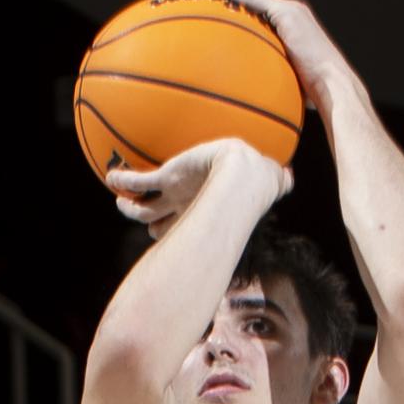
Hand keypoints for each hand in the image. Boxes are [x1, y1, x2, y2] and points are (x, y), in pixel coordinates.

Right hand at [100, 133, 285, 232]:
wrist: (242, 173)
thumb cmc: (259, 178)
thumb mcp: (273, 178)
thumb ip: (281, 180)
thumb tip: (291, 176)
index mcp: (207, 212)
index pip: (187, 226)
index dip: (178, 230)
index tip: (169, 230)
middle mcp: (187, 208)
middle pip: (162, 224)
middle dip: (155, 225)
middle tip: (147, 220)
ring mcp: (174, 195)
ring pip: (143, 210)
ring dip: (131, 208)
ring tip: (121, 204)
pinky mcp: (168, 178)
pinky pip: (138, 181)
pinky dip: (123, 180)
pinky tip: (112, 177)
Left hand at [187, 0, 347, 101]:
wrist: (331, 86)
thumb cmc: (312, 96)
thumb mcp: (285, 86)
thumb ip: (268, 83)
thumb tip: (246, 104)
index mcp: (290, 29)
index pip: (257, 15)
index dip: (234, 11)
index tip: (211, 12)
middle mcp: (290, 14)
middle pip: (249, 1)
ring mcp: (289, 11)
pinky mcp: (287, 11)